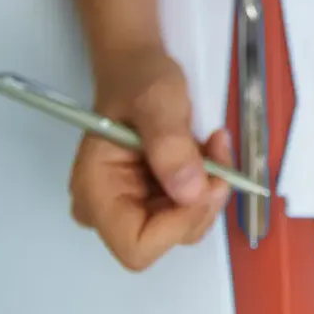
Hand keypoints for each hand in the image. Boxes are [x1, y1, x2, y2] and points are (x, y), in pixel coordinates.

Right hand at [70, 48, 232, 270]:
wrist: (137, 66)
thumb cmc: (138, 79)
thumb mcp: (158, 101)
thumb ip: (170, 145)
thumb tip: (191, 192)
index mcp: (96, 192)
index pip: (137, 247)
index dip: (178, 225)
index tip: (206, 182)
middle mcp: (108, 210)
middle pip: (165, 240)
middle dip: (201, 202)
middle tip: (217, 153)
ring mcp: (130, 207)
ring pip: (184, 226)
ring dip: (209, 189)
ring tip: (214, 145)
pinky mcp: (152, 200)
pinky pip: (188, 209)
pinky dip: (207, 184)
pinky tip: (209, 151)